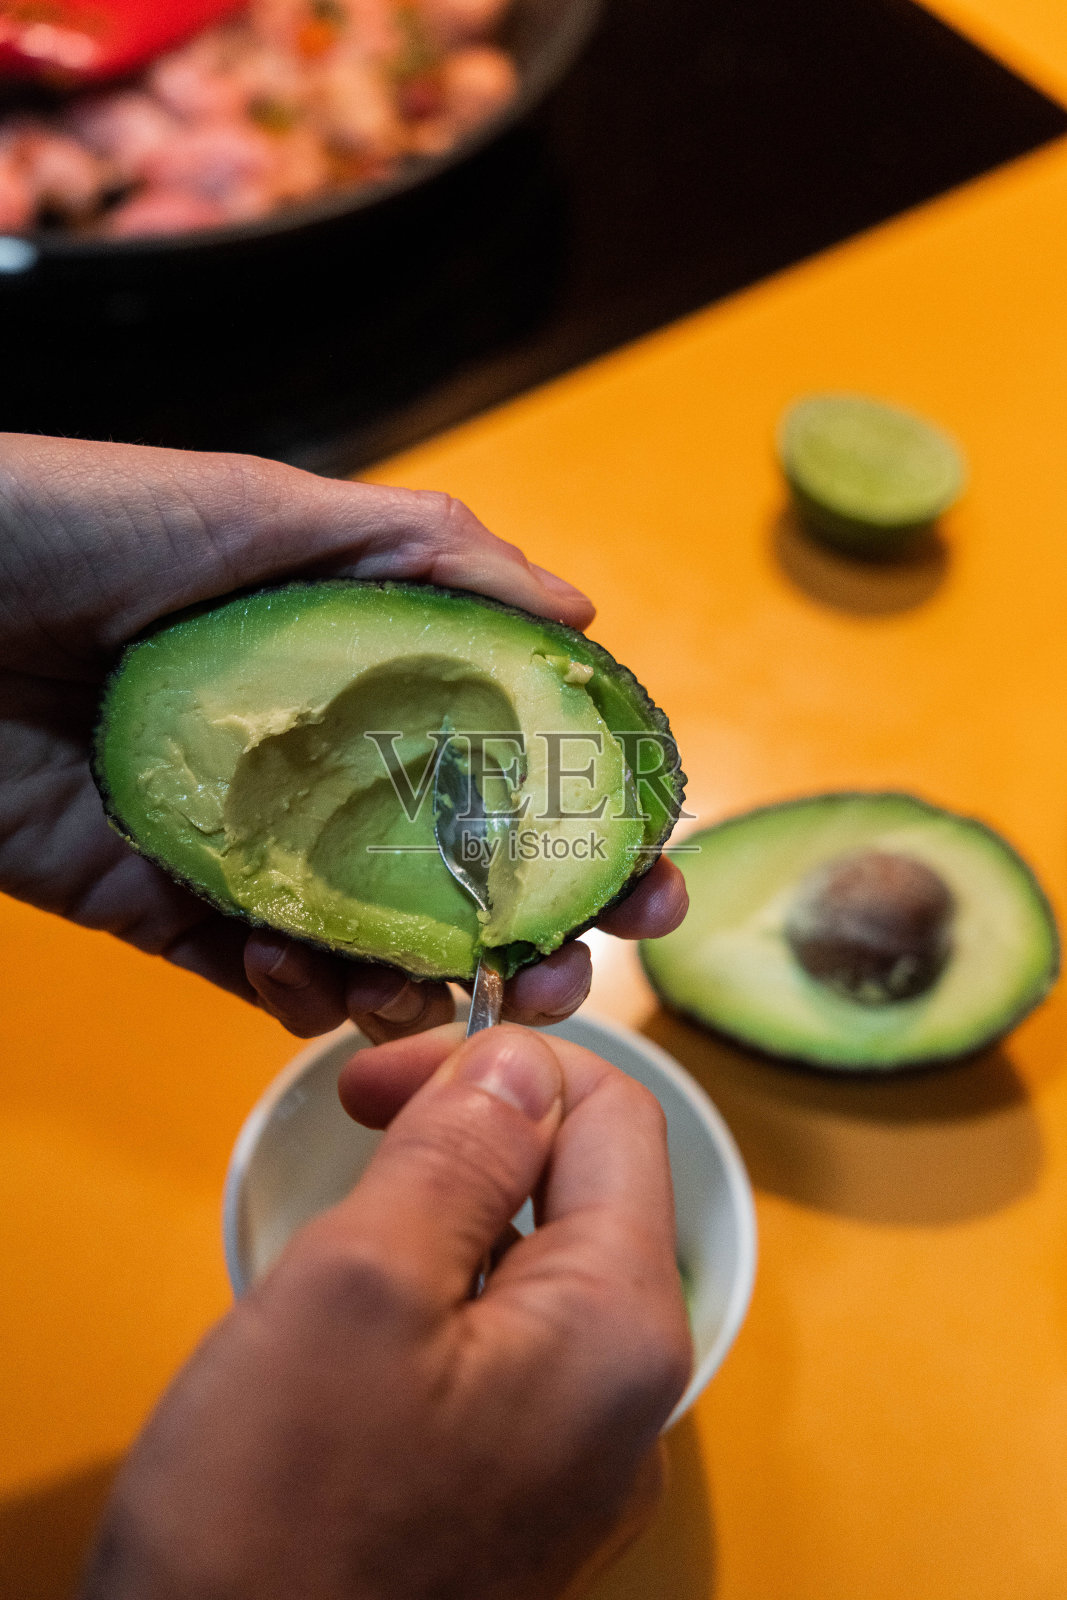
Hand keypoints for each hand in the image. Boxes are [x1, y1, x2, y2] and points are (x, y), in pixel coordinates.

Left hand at [0, 433, 686, 1039]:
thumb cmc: (72, 524)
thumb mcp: (257, 504)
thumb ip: (422, 550)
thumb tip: (579, 608)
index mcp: (348, 663)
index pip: (498, 746)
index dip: (583, 807)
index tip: (647, 860)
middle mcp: (307, 756)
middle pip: (451, 860)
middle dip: (532, 923)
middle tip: (579, 963)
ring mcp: (236, 836)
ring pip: (365, 935)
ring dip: (430, 979)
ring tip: (458, 996)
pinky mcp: (152, 900)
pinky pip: (248, 971)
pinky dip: (301, 998)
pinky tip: (317, 988)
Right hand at [82, 1024, 691, 1599]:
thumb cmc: (276, 1518)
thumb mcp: (360, 1285)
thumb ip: (460, 1151)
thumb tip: (525, 1056)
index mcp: (623, 1328)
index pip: (615, 1117)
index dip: (501, 1067)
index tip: (380, 1079)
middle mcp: (628, 1397)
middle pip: (582, 1192)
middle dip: (471, 1138)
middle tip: (353, 1139)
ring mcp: (575, 1459)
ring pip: (532, 1268)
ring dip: (444, 1217)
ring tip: (341, 1245)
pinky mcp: (516, 1501)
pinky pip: (500, 1351)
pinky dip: (436, 1301)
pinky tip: (354, 1333)